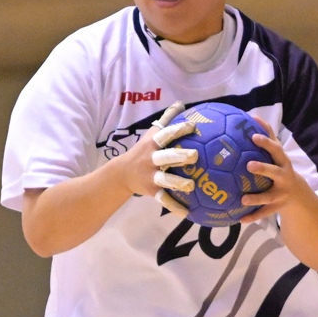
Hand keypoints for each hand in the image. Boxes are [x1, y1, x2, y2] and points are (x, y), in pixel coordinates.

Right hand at [113, 103, 198, 217]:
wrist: (122, 173)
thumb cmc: (143, 149)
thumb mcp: (151, 133)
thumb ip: (167, 119)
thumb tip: (182, 103)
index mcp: (153, 144)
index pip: (166, 134)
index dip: (179, 130)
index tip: (193, 126)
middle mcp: (152, 159)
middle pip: (166, 157)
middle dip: (180, 156)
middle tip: (195, 156)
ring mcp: (151, 176)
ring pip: (166, 180)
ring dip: (178, 183)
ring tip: (191, 186)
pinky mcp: (152, 191)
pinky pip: (164, 200)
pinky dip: (175, 207)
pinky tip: (188, 213)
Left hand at [237, 132, 307, 214]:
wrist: (299, 195)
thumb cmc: (282, 168)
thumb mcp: (278, 154)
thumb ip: (268, 136)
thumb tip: (252, 116)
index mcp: (283, 163)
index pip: (276, 150)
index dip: (266, 143)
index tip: (253, 137)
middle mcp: (284, 177)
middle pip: (275, 172)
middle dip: (263, 168)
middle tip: (248, 165)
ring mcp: (281, 194)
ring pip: (268, 196)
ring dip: (256, 197)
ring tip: (243, 199)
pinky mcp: (277, 207)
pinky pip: (264, 213)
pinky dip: (252, 216)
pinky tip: (239, 219)